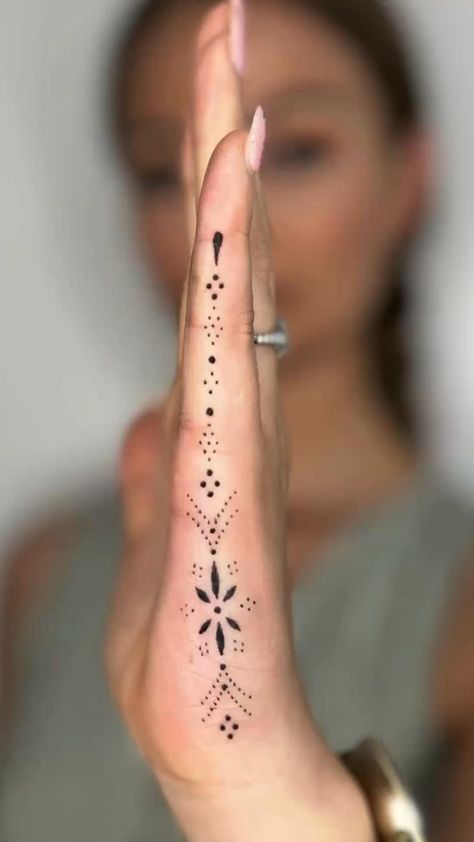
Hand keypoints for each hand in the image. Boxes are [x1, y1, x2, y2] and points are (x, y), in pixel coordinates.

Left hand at [105, 3, 372, 839]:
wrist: (220, 734)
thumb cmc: (193, 642)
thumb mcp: (155, 534)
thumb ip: (158, 465)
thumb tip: (153, 412)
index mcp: (213, 414)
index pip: (208, 279)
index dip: (211, 189)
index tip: (217, 97)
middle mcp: (234, 405)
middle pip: (222, 248)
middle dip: (222, 134)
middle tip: (228, 22)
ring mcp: (234, 431)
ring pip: (228, 276)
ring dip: (228, 170)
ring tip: (229, 62)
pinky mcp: (222, 468)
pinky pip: (224, 344)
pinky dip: (230, 264)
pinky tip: (231, 191)